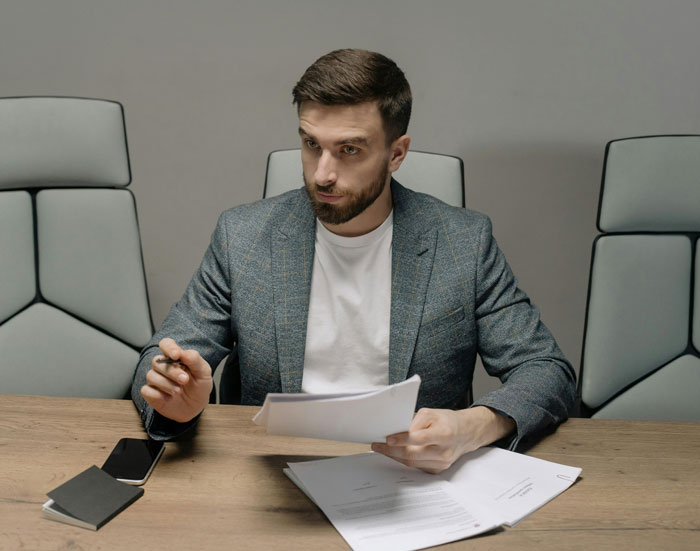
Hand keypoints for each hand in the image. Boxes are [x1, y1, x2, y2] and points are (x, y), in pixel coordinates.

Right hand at [140, 338, 212, 422]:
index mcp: (175, 357)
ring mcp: (155, 379)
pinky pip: (146, 390)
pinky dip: (158, 395)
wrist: (196, 407)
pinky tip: (168, 398)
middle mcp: (163, 366)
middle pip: (157, 361)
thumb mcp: (203, 372)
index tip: (176, 355)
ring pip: (151, 375)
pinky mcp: (150, 393)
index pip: (166, 344)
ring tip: (179, 390)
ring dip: (166, 384)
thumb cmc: (199, 386)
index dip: (169, 347)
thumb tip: (182, 352)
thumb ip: (194, 360)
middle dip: (172, 371)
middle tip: (185, 380)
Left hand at [371, 406, 514, 473]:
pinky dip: (404, 460)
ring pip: (412, 463)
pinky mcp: (438, 470)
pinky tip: (395, 454)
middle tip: (377, 445)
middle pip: (413, 455)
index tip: (387, 439)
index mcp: (444, 433)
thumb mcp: (431, 413)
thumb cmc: (446, 421)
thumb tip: (395, 431)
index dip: (402, 439)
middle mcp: (444, 451)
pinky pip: (416, 467)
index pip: (420, 438)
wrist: (465, 433)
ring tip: (381, 449)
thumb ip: (414, 421)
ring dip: (394, 457)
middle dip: (391, 451)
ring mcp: (442, 463)